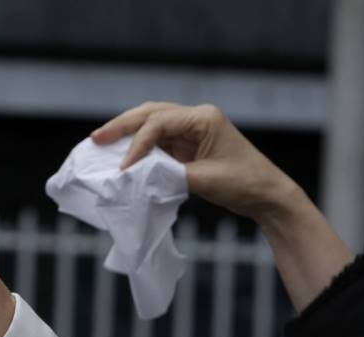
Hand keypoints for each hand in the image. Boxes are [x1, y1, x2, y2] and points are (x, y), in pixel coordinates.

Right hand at [91, 101, 300, 222]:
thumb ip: (170, 175)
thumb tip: (139, 175)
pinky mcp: (188, 146)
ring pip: (151, 124)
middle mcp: (195, 118)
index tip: (125, 169)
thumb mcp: (206, 180)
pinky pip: (157, 142)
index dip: (138, 145)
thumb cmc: (244, 183)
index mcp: (203, 117)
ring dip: (127, 134)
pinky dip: (139, 148)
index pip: (159, 123)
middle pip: (150, 114)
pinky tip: (123, 156)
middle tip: (96, 138)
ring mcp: (191, 131)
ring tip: (102, 142)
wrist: (267, 195)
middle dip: (122, 126)